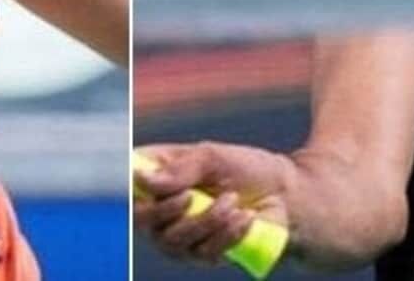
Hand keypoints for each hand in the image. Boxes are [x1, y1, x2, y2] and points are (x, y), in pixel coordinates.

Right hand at [134, 141, 291, 266]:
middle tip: (194, 196)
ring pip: (173, 241)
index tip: (152, 181)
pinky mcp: (201, 255)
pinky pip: (203, 253)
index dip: (130, 187)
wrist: (286, 197)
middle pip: (141, 220)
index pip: (127, 183)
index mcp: (158, 174)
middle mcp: (160, 208)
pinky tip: (246, 217)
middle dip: (169, 211)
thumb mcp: (214, 157)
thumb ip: (180, 169)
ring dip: (207, 221)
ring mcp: (178, 236)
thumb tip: (142, 180)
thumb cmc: (247, 169)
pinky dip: (226, 235)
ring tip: (234, 201)